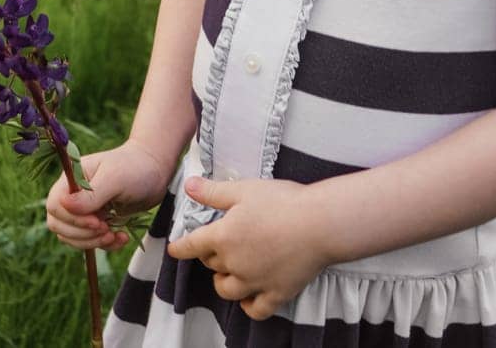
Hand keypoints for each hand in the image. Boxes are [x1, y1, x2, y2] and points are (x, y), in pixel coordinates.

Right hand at [45, 139, 173, 252]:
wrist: (156, 172)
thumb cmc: (135, 168)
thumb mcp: (114, 178)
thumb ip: (90, 194)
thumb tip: (64, 205)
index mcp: (71, 178)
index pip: (55, 205)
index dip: (72, 219)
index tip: (96, 221)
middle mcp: (74, 195)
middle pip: (58, 224)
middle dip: (81, 234)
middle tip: (105, 229)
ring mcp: (84, 210)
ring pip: (72, 237)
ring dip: (92, 242)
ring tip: (114, 235)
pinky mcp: (97, 222)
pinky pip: (91, 241)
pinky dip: (106, 245)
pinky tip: (122, 237)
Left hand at [164, 175, 330, 321]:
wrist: (320, 223)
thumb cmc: (283, 202)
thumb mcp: (243, 190)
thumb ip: (213, 192)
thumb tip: (189, 186)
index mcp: (222, 237)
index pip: (191, 246)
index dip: (180, 247)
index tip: (175, 249)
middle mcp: (234, 264)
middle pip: (211, 265)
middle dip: (211, 255)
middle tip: (221, 244)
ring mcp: (255, 282)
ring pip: (227, 290)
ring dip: (223, 282)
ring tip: (229, 273)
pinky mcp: (277, 293)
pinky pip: (255, 309)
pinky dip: (248, 305)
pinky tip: (249, 297)